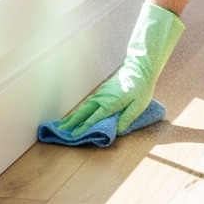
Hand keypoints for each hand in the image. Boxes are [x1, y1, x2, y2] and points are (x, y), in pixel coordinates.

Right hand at [56, 3, 184, 135]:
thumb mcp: (139, 105)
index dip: (84, 127)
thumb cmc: (141, 88)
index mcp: (110, 103)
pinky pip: (89, 102)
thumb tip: (118, 131)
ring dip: (74, 115)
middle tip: (61, 129)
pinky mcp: (103, 90)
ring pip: (85, 106)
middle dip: (72, 121)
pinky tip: (79, 113)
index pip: (93, 118)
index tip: (74, 135)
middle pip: (84, 111)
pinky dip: (81, 109)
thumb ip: (127, 118)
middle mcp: (102, 98)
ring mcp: (101, 93)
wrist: (140, 68)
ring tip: (65, 123)